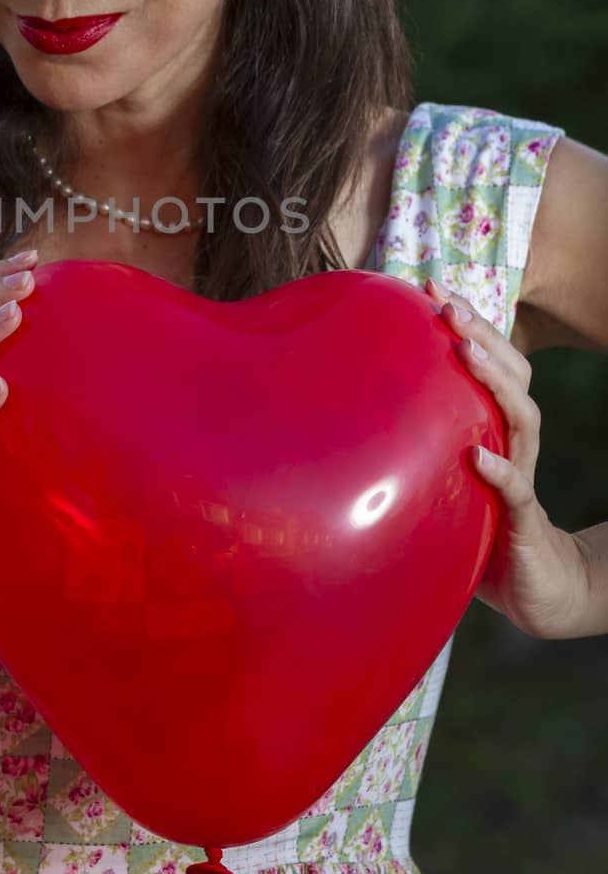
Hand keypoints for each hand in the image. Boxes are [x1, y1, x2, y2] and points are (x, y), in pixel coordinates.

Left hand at [425, 277, 587, 638]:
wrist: (535, 589)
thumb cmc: (479, 527)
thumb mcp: (440, 477)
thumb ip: (409, 446)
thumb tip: (338, 415)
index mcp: (494, 427)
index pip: (489, 362)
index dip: (468, 321)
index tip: (428, 284)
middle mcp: (512, 442)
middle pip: (512, 373)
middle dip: (484, 333)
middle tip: (447, 303)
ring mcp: (520, 477)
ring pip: (521, 416)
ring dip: (494, 380)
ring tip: (465, 351)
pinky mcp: (522, 521)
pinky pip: (516, 491)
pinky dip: (499, 471)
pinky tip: (475, 457)